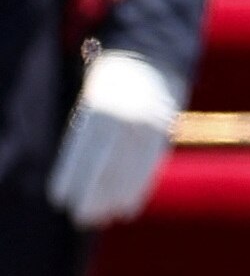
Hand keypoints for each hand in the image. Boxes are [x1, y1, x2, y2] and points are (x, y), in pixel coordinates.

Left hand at [47, 49, 185, 227]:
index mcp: (100, 105)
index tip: (59, 198)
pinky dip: (139, 187)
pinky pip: (150, 164)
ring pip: (130, 166)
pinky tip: (128, 206)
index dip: (72, 174)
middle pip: (107, 161)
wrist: (151, 59)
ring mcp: (149, 123)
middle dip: (94, 192)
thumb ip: (88, 136)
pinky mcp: (165, 132)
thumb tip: (82, 181)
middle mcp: (125, 114)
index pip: (83, 146)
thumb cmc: (109, 89)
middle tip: (81, 217)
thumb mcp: (92, 103)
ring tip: (104, 217)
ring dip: (117, 196)